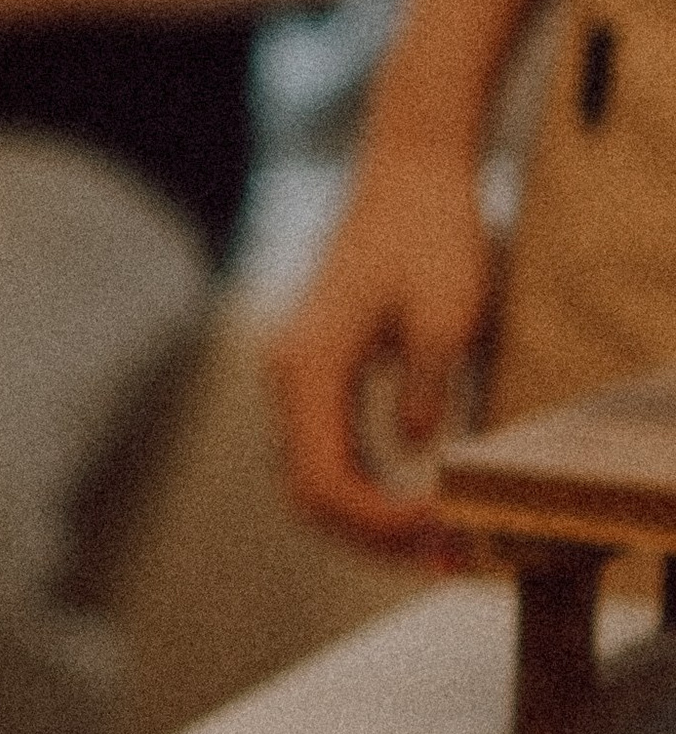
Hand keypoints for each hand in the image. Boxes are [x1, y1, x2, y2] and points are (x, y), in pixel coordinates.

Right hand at [265, 143, 496, 551]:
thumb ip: (424, 388)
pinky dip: (366, 486)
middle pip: (309, 492)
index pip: (324, 478)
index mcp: (309, 366)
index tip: (437, 529)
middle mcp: (289, 377)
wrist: (409, 177)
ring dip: (368, 519)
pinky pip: (328, 449)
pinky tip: (412, 500)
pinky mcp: (317, 373)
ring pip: (314, 476)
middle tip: (442, 557)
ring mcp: (297, 376)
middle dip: (371, 536)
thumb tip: (415, 451)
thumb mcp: (445, 314)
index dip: (378, 520)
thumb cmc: (428, 235)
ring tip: (433, 542)